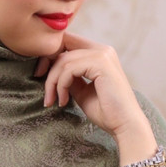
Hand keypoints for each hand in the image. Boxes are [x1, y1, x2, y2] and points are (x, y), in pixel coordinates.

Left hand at [34, 33, 160, 166]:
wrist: (125, 125)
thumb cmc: (105, 111)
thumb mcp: (80, 90)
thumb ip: (68, 76)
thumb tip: (49, 69)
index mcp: (99, 53)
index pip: (67, 41)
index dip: (49, 55)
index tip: (40, 75)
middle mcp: (102, 50)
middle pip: (63, 44)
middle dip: (46, 63)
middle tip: (43, 88)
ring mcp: (103, 55)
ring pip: (63, 60)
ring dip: (52, 82)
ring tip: (53, 101)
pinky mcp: (101, 64)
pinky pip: (69, 69)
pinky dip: (61, 86)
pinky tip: (64, 101)